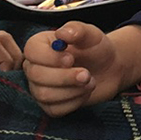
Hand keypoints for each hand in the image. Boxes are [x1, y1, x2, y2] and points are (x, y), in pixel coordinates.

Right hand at [23, 22, 140, 116]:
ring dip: (71, 90)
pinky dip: (74, 102)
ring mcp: (40, 87)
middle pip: (36, 75)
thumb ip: (77, 30)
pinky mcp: (50, 105)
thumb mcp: (91, 35)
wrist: (109, 69)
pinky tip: (85, 92)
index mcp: (40, 45)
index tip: (71, 58)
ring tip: (89, 81)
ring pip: (44, 95)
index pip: (31, 52)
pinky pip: (55, 109)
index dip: (49, 57)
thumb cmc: (97, 49)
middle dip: (64, 77)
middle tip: (86, 74)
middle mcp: (35, 67)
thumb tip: (62, 33)